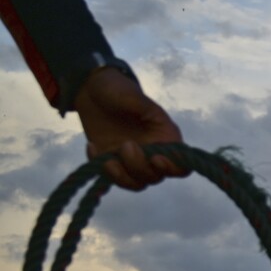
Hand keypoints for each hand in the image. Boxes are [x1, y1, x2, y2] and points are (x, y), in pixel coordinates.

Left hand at [73, 67, 186, 190]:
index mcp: (165, 137)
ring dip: (121, 176)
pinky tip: (92, 148)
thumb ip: (144, 108)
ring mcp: (132, 160)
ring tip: (105, 158)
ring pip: (136, 183)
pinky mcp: (112, 162)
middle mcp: (152, 153)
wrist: (90, 89)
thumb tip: (157, 118)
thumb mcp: (131, 94)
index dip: (172, 167)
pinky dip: (102, 170)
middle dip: (138, 166)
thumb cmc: (116, 88)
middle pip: (156, 176)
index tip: (155, 158)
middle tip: (124, 145)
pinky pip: (111, 178)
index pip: (181, 165)